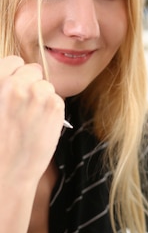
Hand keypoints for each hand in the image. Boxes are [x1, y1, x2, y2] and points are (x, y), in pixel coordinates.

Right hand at [0, 56, 64, 186]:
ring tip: (30, 118)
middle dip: (31, 83)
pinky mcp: (55, 106)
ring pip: (46, 85)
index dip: (15, 73)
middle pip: (33, 70)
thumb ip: (2, 88)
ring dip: (42, 97)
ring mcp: (37, 94)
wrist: (6, 172)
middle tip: (25, 105)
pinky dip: (51, 110)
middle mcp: (15, 86)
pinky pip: (56, 99)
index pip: (14, 61)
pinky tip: (40, 125)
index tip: (15, 86)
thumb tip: (14, 78)